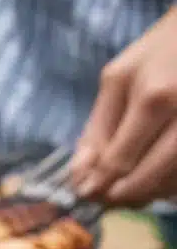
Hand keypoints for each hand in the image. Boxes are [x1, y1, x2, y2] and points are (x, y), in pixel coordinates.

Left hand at [72, 7, 176, 205]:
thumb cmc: (161, 52)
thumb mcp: (118, 80)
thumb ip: (97, 129)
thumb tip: (80, 175)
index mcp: (155, 100)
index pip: (118, 162)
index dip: (97, 185)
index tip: (86, 191)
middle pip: (147, 179)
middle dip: (120, 195)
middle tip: (106, 196)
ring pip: (171, 183)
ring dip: (146, 194)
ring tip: (129, 188)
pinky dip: (170, 185)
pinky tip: (157, 178)